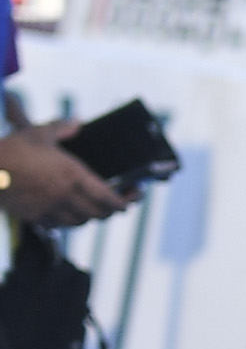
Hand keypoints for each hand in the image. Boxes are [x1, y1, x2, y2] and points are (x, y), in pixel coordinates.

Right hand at [0, 125, 130, 227]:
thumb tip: (78, 123)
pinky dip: (68, 222)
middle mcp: (64, 195)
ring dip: (90, 217)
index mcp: (72, 175)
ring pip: (80, 222)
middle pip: (98, 213)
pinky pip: (58, 226)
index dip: (123, 201)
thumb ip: (62, 128)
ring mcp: (49, 208)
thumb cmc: (11, 148)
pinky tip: (68, 215)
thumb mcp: (39, 134)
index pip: (108, 196)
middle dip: (110, 211)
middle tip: (116, 206)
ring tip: (94, 210)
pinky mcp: (33, 217)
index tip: (131, 200)